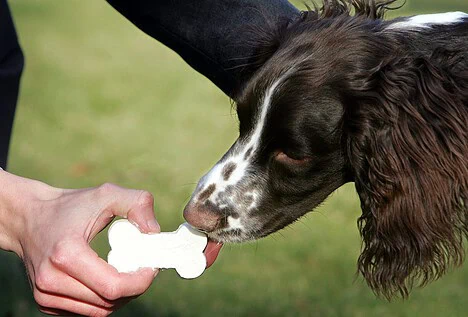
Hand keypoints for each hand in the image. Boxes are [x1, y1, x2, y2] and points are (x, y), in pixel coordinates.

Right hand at [0, 171, 159, 315]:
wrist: (29, 218)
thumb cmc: (70, 207)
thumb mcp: (107, 194)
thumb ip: (138, 204)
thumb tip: (153, 232)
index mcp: (66, 254)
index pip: (113, 287)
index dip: (140, 282)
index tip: (151, 266)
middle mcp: (51, 280)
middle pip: (109, 302)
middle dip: (135, 287)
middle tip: (144, 267)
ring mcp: (45, 295)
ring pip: (99, 311)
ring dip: (121, 296)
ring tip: (128, 272)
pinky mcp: (46, 303)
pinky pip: (87, 311)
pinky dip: (104, 299)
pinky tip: (109, 279)